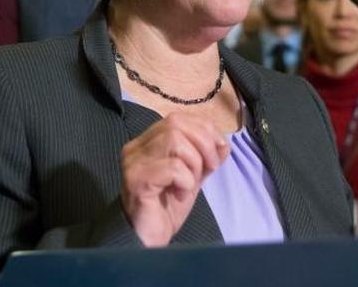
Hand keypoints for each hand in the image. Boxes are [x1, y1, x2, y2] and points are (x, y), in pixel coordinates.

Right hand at [119, 113, 229, 246]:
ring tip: (191, 183)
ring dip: (194, 162)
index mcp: (148, 141)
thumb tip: (224, 144)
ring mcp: (133, 162)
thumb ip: (205, 158)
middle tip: (209, 168)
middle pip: (176, 123)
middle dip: (203, 143)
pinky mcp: (136, 179)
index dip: (205, 129)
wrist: (146, 239)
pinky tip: (180, 194)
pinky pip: (172, 166)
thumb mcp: (192, 177)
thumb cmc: (166, 208)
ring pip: (174, 141)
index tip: (219, 151)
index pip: (178, 118)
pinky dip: (186, 179)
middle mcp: (136, 147)